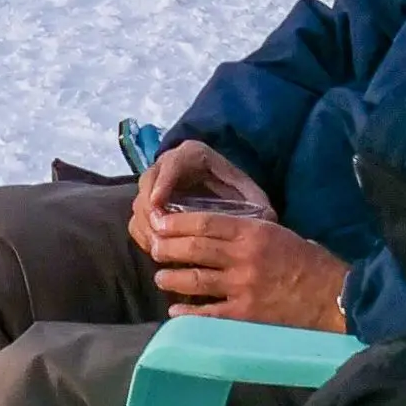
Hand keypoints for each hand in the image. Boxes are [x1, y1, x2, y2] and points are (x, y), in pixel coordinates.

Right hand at [129, 134, 270, 245]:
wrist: (227, 191)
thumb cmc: (238, 191)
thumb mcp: (251, 194)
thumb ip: (259, 204)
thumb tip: (268, 219)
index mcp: (194, 155)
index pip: (173, 162)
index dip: (164, 182)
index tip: (159, 203)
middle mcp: (169, 165)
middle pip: (148, 183)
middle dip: (151, 210)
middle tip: (160, 233)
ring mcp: (156, 185)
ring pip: (139, 203)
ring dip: (146, 226)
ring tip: (160, 248)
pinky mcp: (150, 205)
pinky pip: (137, 219)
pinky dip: (143, 235)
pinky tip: (157, 250)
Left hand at [148, 211, 350, 328]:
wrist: (331, 295)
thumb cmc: (307, 261)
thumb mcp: (277, 233)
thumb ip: (246, 232)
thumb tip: (212, 232)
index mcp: (252, 231)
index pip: (205, 222)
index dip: (177, 222)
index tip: (159, 222)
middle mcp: (243, 257)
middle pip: (194, 248)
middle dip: (168, 247)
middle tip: (153, 248)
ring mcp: (242, 286)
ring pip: (196, 279)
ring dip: (173, 278)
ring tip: (160, 277)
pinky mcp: (245, 313)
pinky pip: (209, 313)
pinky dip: (189, 312)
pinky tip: (176, 311)